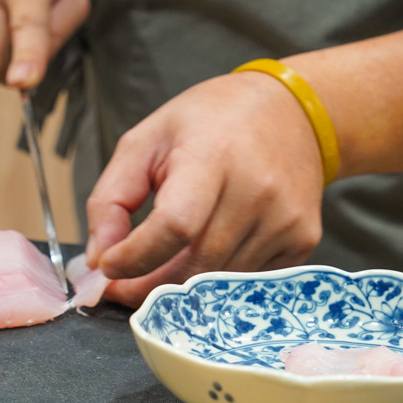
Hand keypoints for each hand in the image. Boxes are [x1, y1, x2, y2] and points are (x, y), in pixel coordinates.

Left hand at [85, 72, 325, 306]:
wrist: (291, 111)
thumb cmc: (210, 122)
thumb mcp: (146, 140)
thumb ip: (110, 198)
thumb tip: (100, 259)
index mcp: (214, 156)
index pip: (174, 226)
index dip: (135, 257)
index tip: (108, 268)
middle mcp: (257, 190)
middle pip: (195, 265)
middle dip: (148, 287)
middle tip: (121, 287)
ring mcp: (285, 219)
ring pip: (220, 283)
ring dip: (180, 290)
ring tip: (156, 273)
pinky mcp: (302, 240)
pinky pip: (248, 283)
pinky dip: (217, 283)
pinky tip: (201, 259)